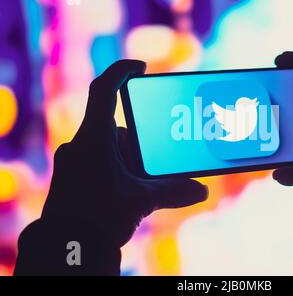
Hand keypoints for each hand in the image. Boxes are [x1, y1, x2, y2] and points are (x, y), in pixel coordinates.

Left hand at [41, 60, 207, 247]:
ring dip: (133, 162)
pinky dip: (121, 173)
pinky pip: (104, 166)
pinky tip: (135, 191)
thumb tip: (202, 190)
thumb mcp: (141, 200)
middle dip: (142, 144)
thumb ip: (174, 191)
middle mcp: (83, 145)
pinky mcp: (77, 179)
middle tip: (160, 156)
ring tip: (149, 182)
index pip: (103, 90)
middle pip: (119, 130)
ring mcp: (78, 162)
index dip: (122, 71)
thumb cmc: (98, 217)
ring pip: (113, 151)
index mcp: (94, 138)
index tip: (141, 67)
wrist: (66, 249)